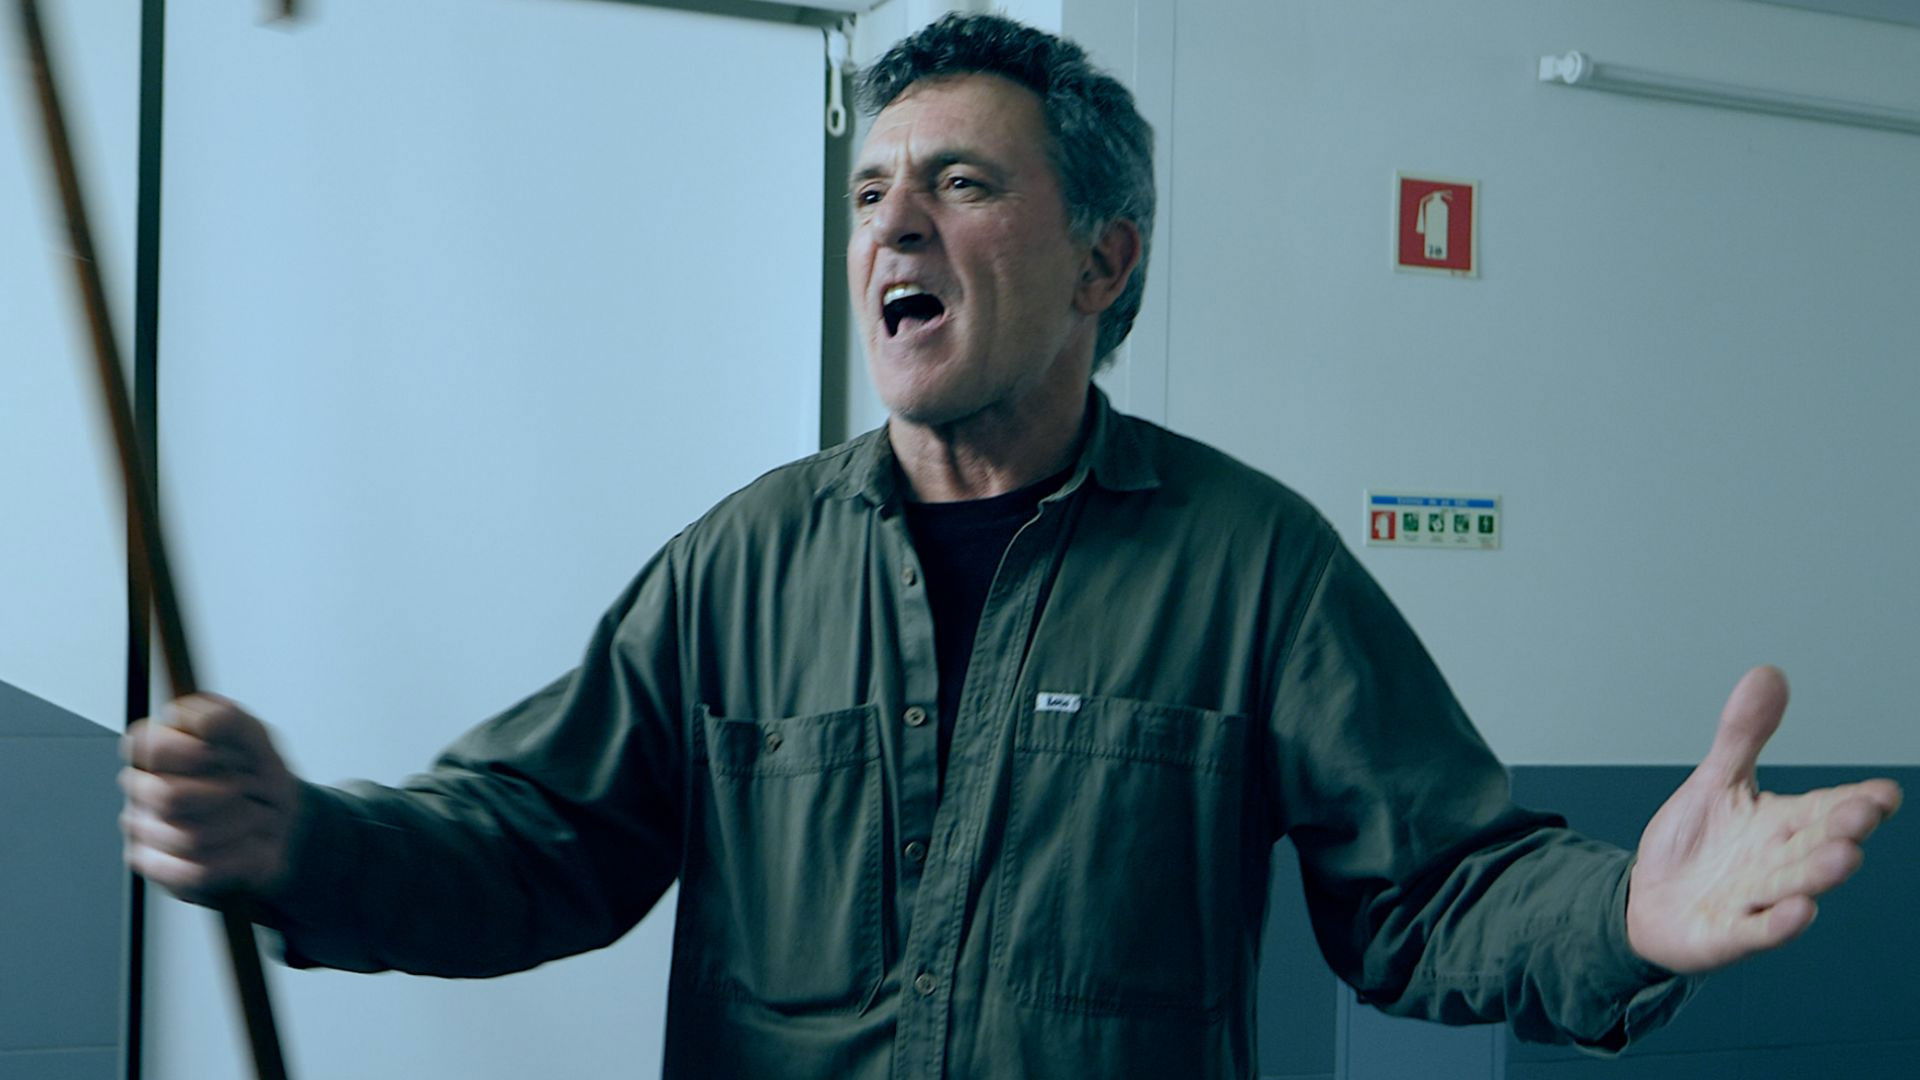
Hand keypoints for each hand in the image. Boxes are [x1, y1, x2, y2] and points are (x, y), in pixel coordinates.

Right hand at [120, 694, 302, 905]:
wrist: (280, 828)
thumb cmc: (259, 778)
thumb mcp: (257, 740)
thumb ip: (230, 721)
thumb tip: (204, 721)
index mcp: (156, 745)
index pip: (148, 745)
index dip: (190, 752)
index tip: (221, 755)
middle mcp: (140, 786)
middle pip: (167, 797)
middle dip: (225, 795)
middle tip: (247, 790)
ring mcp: (142, 828)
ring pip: (189, 837)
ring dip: (241, 826)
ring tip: (256, 817)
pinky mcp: (155, 866)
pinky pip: (197, 870)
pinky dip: (239, 857)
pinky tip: (250, 846)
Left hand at [1627, 666, 1901, 973]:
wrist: (1648, 901)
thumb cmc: (1696, 844)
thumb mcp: (1715, 781)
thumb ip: (1743, 735)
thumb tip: (1769, 672)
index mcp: (1782, 824)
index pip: (1826, 810)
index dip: (1855, 802)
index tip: (1883, 793)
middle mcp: (1777, 863)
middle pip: (1815, 846)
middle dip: (1840, 831)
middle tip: (1863, 814)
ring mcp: (1755, 900)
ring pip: (1794, 886)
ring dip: (1819, 874)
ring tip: (1846, 856)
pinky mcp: (1727, 934)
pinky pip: (1756, 930)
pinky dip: (1777, 924)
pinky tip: (1799, 911)